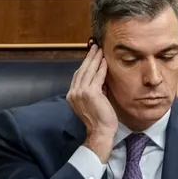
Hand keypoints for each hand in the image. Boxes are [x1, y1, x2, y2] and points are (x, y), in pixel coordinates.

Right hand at [66, 44, 117, 162]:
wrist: (100, 131)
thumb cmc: (100, 118)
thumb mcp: (94, 100)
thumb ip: (95, 88)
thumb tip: (101, 76)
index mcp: (72, 95)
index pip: (78, 75)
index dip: (85, 64)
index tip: (91, 54)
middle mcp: (74, 93)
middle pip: (82, 70)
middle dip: (89, 57)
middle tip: (95, 46)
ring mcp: (80, 93)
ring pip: (88, 71)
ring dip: (95, 59)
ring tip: (100, 50)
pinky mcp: (90, 93)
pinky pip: (97, 76)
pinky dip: (101, 68)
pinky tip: (105, 61)